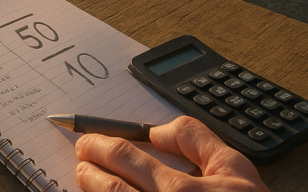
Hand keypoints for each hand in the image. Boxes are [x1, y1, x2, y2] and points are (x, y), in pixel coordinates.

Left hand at [74, 115, 268, 191]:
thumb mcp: (233, 168)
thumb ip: (195, 139)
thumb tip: (157, 130)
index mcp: (180, 191)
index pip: (123, 158)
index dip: (98, 145)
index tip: (87, 141)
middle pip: (108, 188)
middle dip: (88, 169)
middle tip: (82, 158)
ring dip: (92, 190)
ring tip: (87, 178)